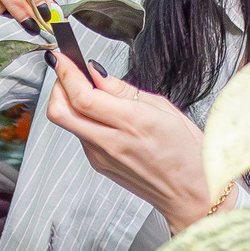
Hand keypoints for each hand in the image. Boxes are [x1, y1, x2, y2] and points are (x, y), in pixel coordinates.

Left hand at [43, 51, 216, 231]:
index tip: (62, 58)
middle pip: (60, 111)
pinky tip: (100, 114)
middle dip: (58, 86)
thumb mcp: (163, 108)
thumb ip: (122, 90)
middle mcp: (110, 142)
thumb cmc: (187, 152)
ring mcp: (100, 156)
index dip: (66, 73)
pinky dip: (81, 118)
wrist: (190, 192)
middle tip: (69, 72)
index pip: (82, 96)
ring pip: (67, 122)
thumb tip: (97, 73)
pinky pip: (79, 134)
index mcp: (132, 122)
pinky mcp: (98, 164)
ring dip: (69, 102)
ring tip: (89, 90)